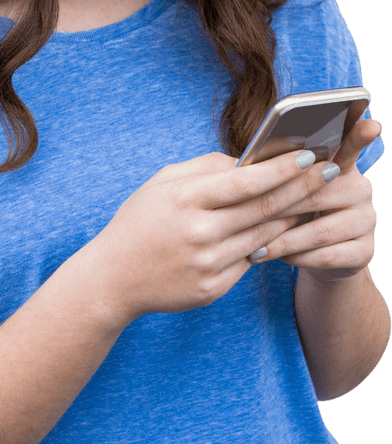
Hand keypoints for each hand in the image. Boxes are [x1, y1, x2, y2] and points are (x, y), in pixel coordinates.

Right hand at [86, 147, 341, 322]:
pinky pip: (251, 261)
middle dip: (303, 188)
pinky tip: (285, 230)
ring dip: (295, 217)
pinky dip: (271, 244)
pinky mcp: (213, 288)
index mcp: (187, 200)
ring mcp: (208, 264)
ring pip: (266, 236)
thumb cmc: (139, 222)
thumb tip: (248, 160)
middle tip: (330, 173)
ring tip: (316, 199)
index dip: (283, 168)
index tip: (310, 155)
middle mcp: (200, 233)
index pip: (246, 182)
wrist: (113, 278)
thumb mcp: (162, 183)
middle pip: (265, 209)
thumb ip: (205, 167)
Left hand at [262, 119, 381, 281]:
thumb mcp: (289, 192)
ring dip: (283, 241)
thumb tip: (247, 169)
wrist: (321, 258)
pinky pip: (326, 256)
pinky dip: (297, 258)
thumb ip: (282, 177)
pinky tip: (277, 257)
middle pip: (316, 195)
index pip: (351, 146)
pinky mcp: (365, 251)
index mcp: (342, 167)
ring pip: (318, 231)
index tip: (370, 124)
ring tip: (255, 247)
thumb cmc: (297, 215)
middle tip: (245, 218)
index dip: (360, 135)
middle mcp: (361, 189)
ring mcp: (367, 220)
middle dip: (277, 209)